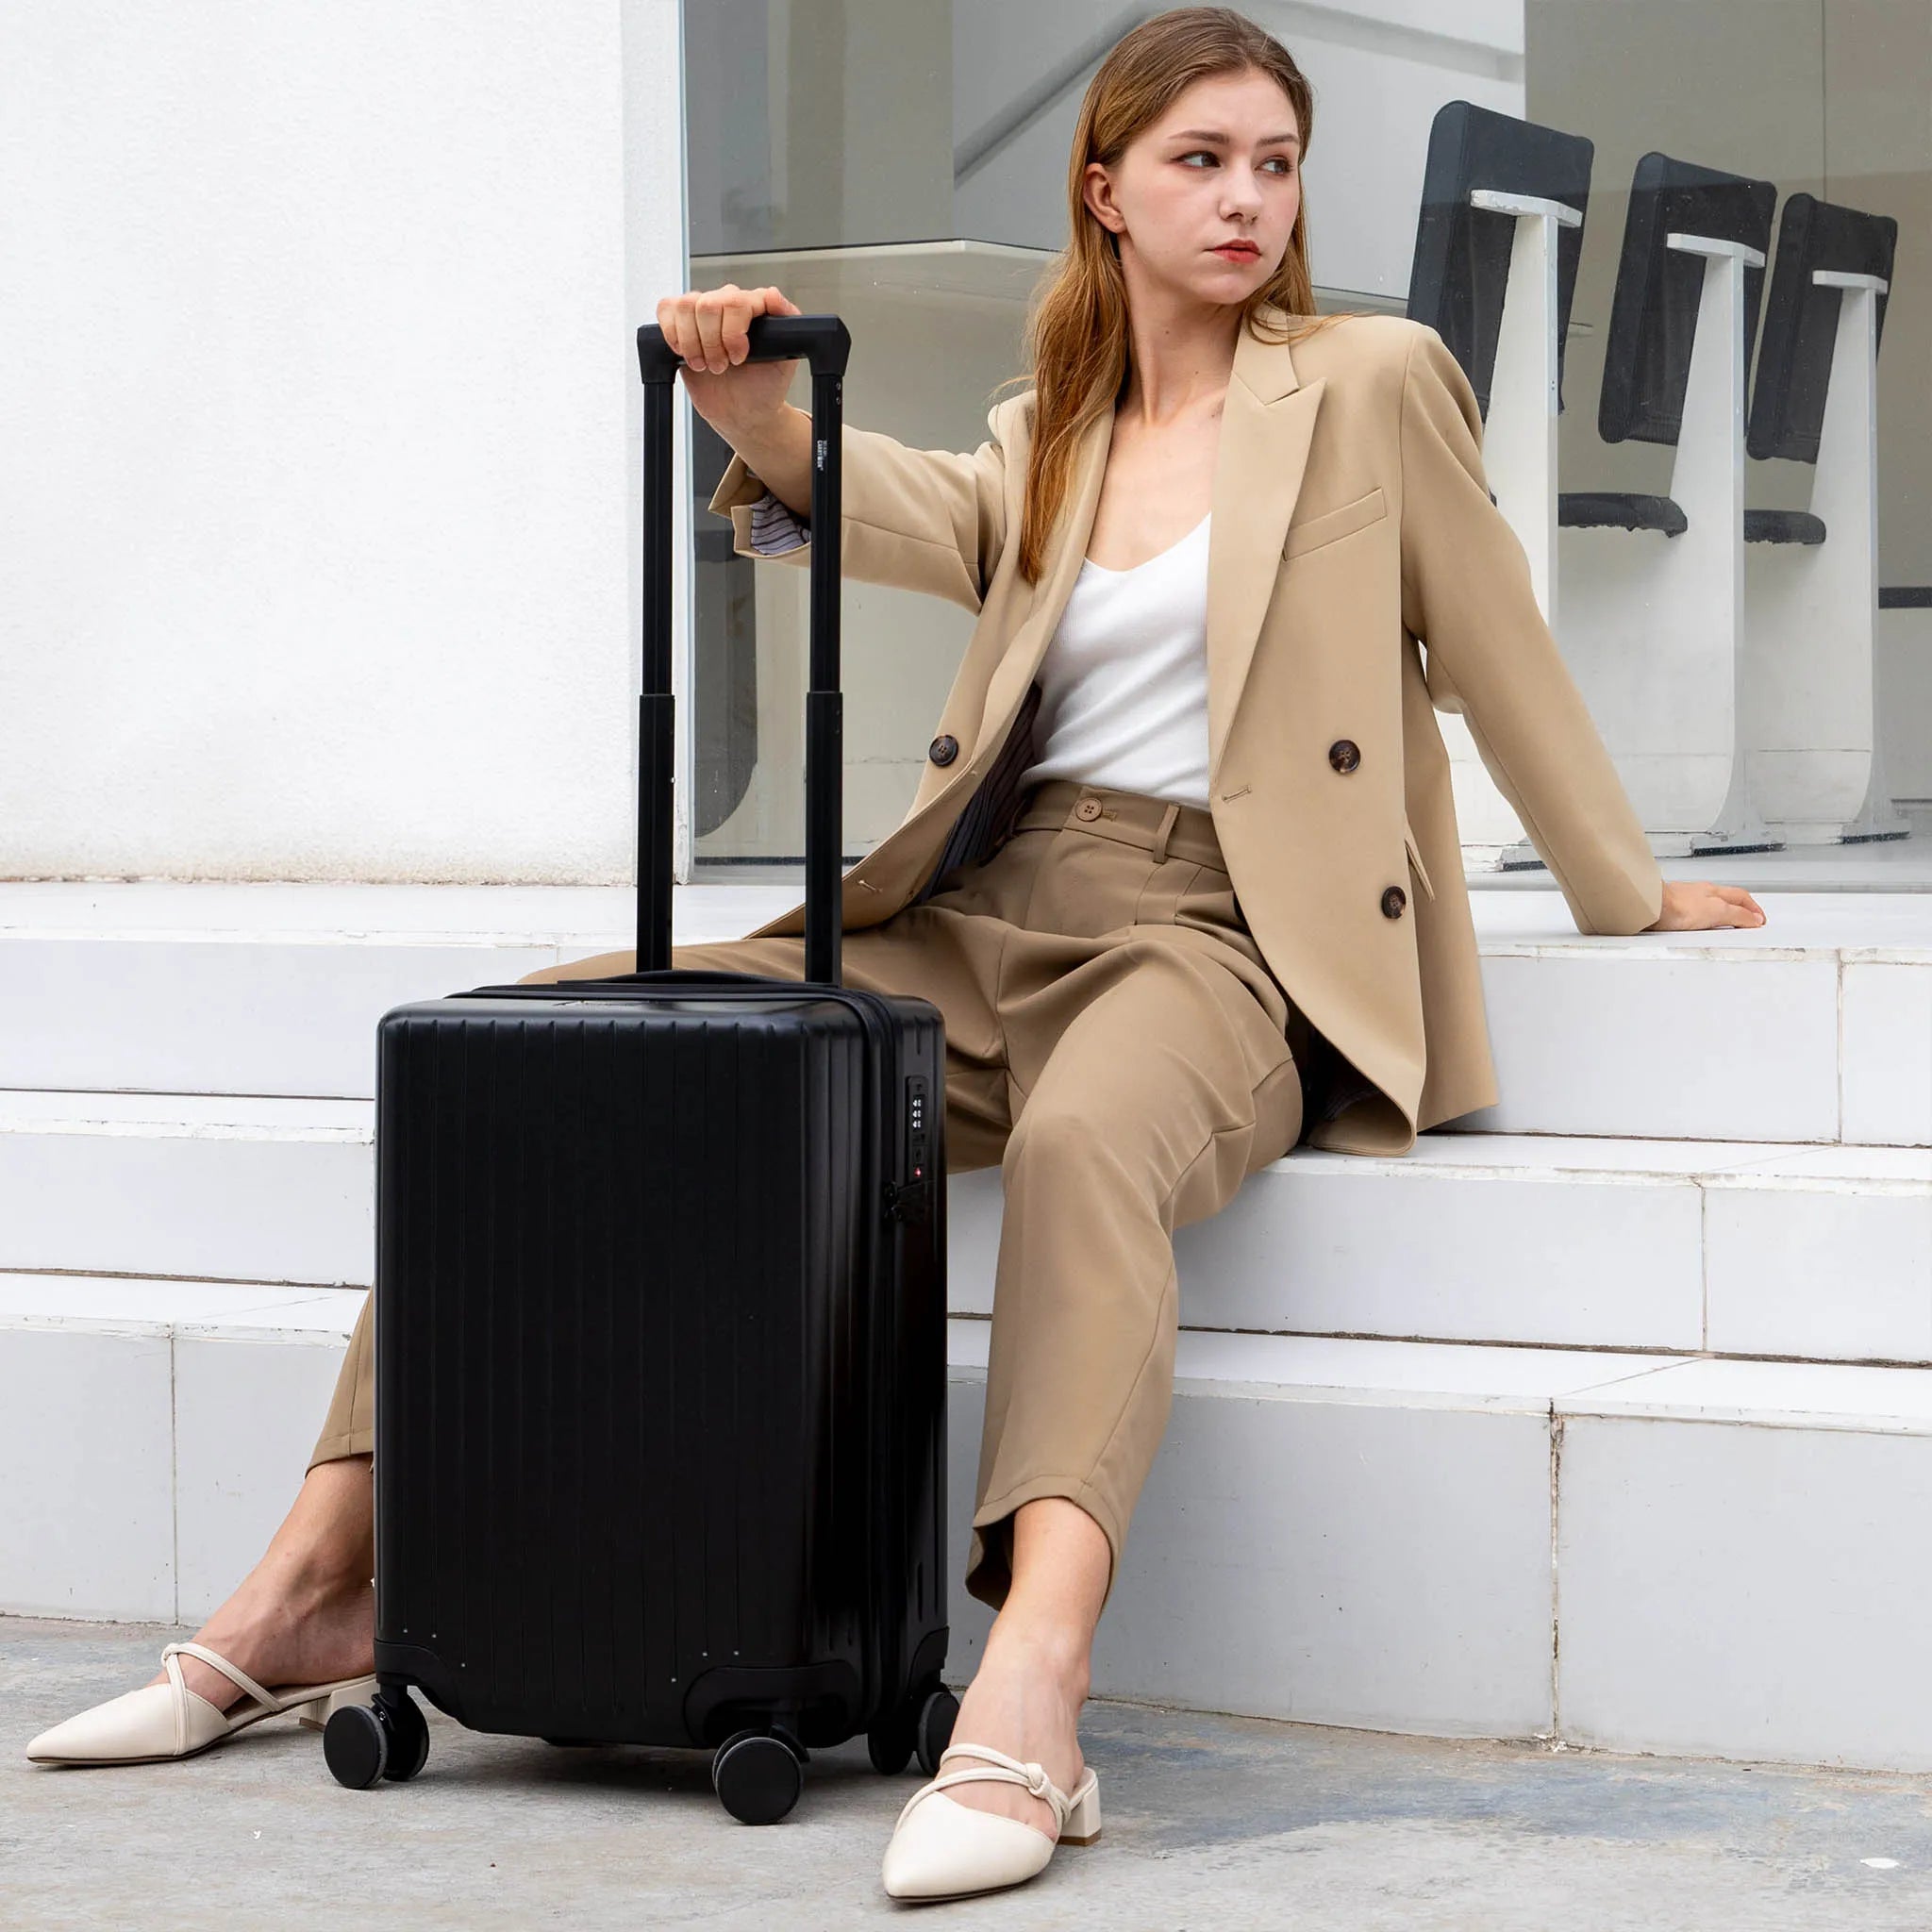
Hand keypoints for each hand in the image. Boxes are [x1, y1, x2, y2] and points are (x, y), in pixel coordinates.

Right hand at [654, 282, 803, 435]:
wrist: (743, 412)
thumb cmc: (764, 387)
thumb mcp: (786, 361)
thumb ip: (787, 323)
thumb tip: (772, 294)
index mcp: (755, 306)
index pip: (736, 301)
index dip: (732, 332)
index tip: (739, 358)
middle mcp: (728, 303)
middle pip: (707, 304)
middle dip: (711, 342)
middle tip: (721, 366)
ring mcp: (704, 312)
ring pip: (685, 306)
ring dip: (692, 343)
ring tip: (705, 364)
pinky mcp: (682, 324)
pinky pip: (666, 309)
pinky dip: (672, 335)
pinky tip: (686, 354)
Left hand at [1642, 879, 1766, 930]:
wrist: (1647, 907)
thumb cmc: (1676, 905)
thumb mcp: (1716, 911)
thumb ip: (1736, 915)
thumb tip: (1754, 919)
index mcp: (1714, 891)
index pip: (1741, 897)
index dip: (1753, 909)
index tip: (1760, 919)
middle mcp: (1699, 893)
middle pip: (1727, 900)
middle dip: (1740, 909)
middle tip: (1748, 920)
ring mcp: (1684, 901)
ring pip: (1709, 907)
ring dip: (1721, 915)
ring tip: (1727, 925)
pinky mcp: (1671, 912)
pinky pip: (1692, 916)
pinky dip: (1703, 921)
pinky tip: (1699, 928)